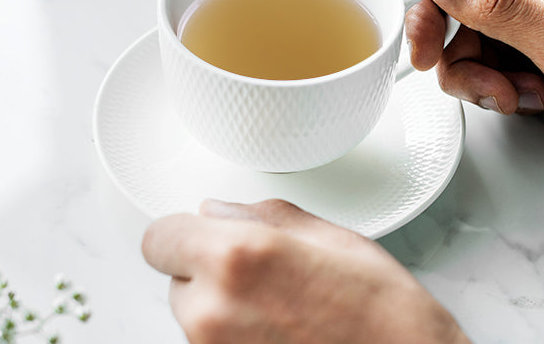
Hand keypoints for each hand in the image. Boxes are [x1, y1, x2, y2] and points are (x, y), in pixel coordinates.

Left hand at [142, 199, 469, 343]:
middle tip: (262, 276)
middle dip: (208, 271)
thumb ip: (262, 218)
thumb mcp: (332, 239)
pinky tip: (280, 332)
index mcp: (237, 258)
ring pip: (193, 315)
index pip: (159, 237)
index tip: (202, 233)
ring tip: (280, 308)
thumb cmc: (385, 315)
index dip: (184, 233)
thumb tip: (220, 212)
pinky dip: (233, 336)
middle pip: (176, 277)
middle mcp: (213, 311)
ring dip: (220, 307)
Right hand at [405, 0, 543, 159]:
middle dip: (463, 55)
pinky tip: (538, 97)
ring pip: (476, 37)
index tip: (426, 54)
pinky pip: (501, 56)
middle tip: (488, 88)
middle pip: (461, 6)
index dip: (431, 9)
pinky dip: (507, 84)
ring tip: (524, 97)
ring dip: (487, 76)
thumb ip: (496, 6)